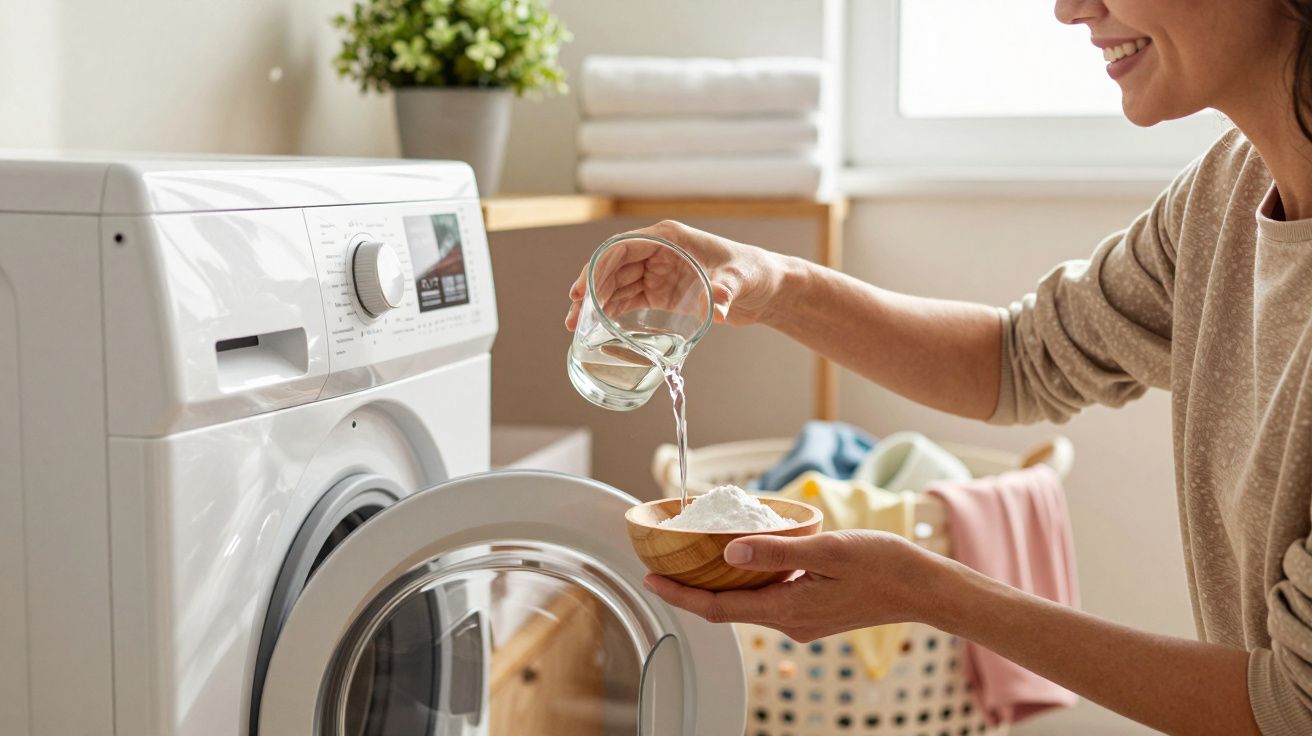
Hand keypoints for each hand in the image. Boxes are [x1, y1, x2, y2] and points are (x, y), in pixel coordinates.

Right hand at [565, 220, 790, 330]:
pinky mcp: (661, 291)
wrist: (766, 288)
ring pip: (616, 285)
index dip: (598, 267)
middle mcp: (658, 251)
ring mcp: (658, 272)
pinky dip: (612, 311)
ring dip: (596, 304)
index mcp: (669, 237)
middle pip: (612, 267)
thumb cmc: (753, 272)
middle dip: (590, 290)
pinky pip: (629, 299)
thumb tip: (720, 306)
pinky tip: (598, 327)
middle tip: (574, 316)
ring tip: (577, 327)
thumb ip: (726, 290)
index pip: (622, 247)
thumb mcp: (739, 279)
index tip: (582, 289)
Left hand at [643, 530, 937, 641]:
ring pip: (748, 604)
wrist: (924, 588)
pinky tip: (744, 559)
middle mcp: (789, 623)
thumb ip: (776, 551)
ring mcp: (802, 620)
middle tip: (660, 567)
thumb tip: (728, 551)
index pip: (718, 608)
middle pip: (726, 609)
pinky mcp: (813, 612)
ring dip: (719, 585)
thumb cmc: (883, 565)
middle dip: (691, 590)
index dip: (679, 595)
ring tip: (693, 559)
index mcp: (787, 610)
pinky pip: (769, 599)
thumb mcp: (827, 549)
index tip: (649, 580)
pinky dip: (748, 582)